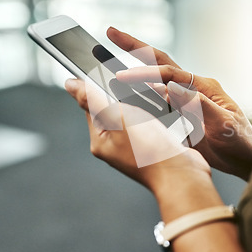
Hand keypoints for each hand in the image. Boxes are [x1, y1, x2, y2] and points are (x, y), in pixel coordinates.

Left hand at [64, 78, 210, 194]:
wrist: (182, 173)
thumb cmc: (149, 149)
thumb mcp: (117, 117)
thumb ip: (93, 99)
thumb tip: (70, 84)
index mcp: (101, 141)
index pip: (91, 106)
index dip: (101, 88)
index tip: (114, 78)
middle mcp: (116, 145)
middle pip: (116, 108)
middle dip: (128, 96)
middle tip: (139, 95)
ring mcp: (136, 147)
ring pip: (137, 113)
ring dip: (146, 103)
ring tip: (155, 105)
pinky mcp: (155, 145)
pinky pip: (154, 121)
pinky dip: (160, 113)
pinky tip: (167, 112)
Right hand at [108, 27, 251, 179]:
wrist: (246, 158)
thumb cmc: (240, 140)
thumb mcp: (223, 123)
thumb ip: (199, 105)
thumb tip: (172, 88)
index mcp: (203, 86)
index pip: (169, 73)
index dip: (145, 72)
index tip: (122, 75)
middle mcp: (191, 89)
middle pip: (159, 63)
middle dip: (135, 47)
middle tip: (112, 33)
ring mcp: (184, 101)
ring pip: (154, 81)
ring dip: (133, 70)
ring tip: (109, 62)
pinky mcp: (180, 115)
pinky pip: (155, 102)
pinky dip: (138, 95)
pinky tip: (123, 94)